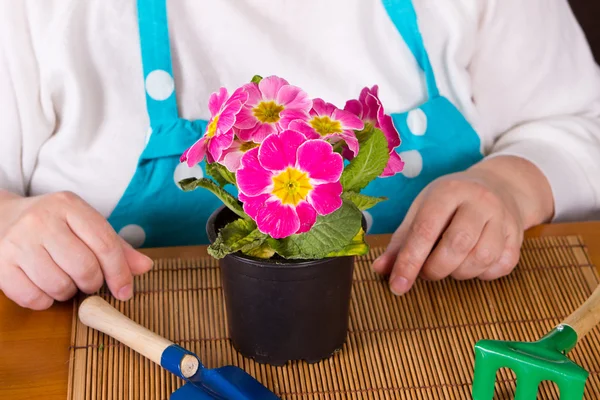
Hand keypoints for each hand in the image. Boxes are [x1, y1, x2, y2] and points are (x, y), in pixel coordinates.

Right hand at [0, 191, 152, 309]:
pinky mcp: (0, 264)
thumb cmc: (52, 224)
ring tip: (64, 280)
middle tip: (88, 281)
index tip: (125, 291)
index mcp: (69, 205)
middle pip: (84, 268)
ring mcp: (18, 242)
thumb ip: (115, 246)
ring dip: (68, 292)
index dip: (120, 272)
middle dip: (93, 283)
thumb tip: (145, 266)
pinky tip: (44, 287)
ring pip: (59, 286)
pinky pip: (33, 298)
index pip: (105, 243)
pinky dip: (44, 301)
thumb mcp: (84, 224)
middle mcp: (41, 220)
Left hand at [372, 156, 553, 294]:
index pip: (425, 230)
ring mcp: (503, 217)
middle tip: (426, 271)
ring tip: (449, 265)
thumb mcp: (422, 210)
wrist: (498, 185)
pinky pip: (501, 266)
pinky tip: (472, 263)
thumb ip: (401, 241)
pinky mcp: (518, 235)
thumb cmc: (450, 202)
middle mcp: (479, 200)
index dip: (409, 262)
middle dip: (435, 269)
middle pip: (456, 245)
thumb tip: (380, 270)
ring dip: (459, 273)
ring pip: (481, 259)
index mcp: (448, 191)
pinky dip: (483, 274)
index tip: (397, 286)